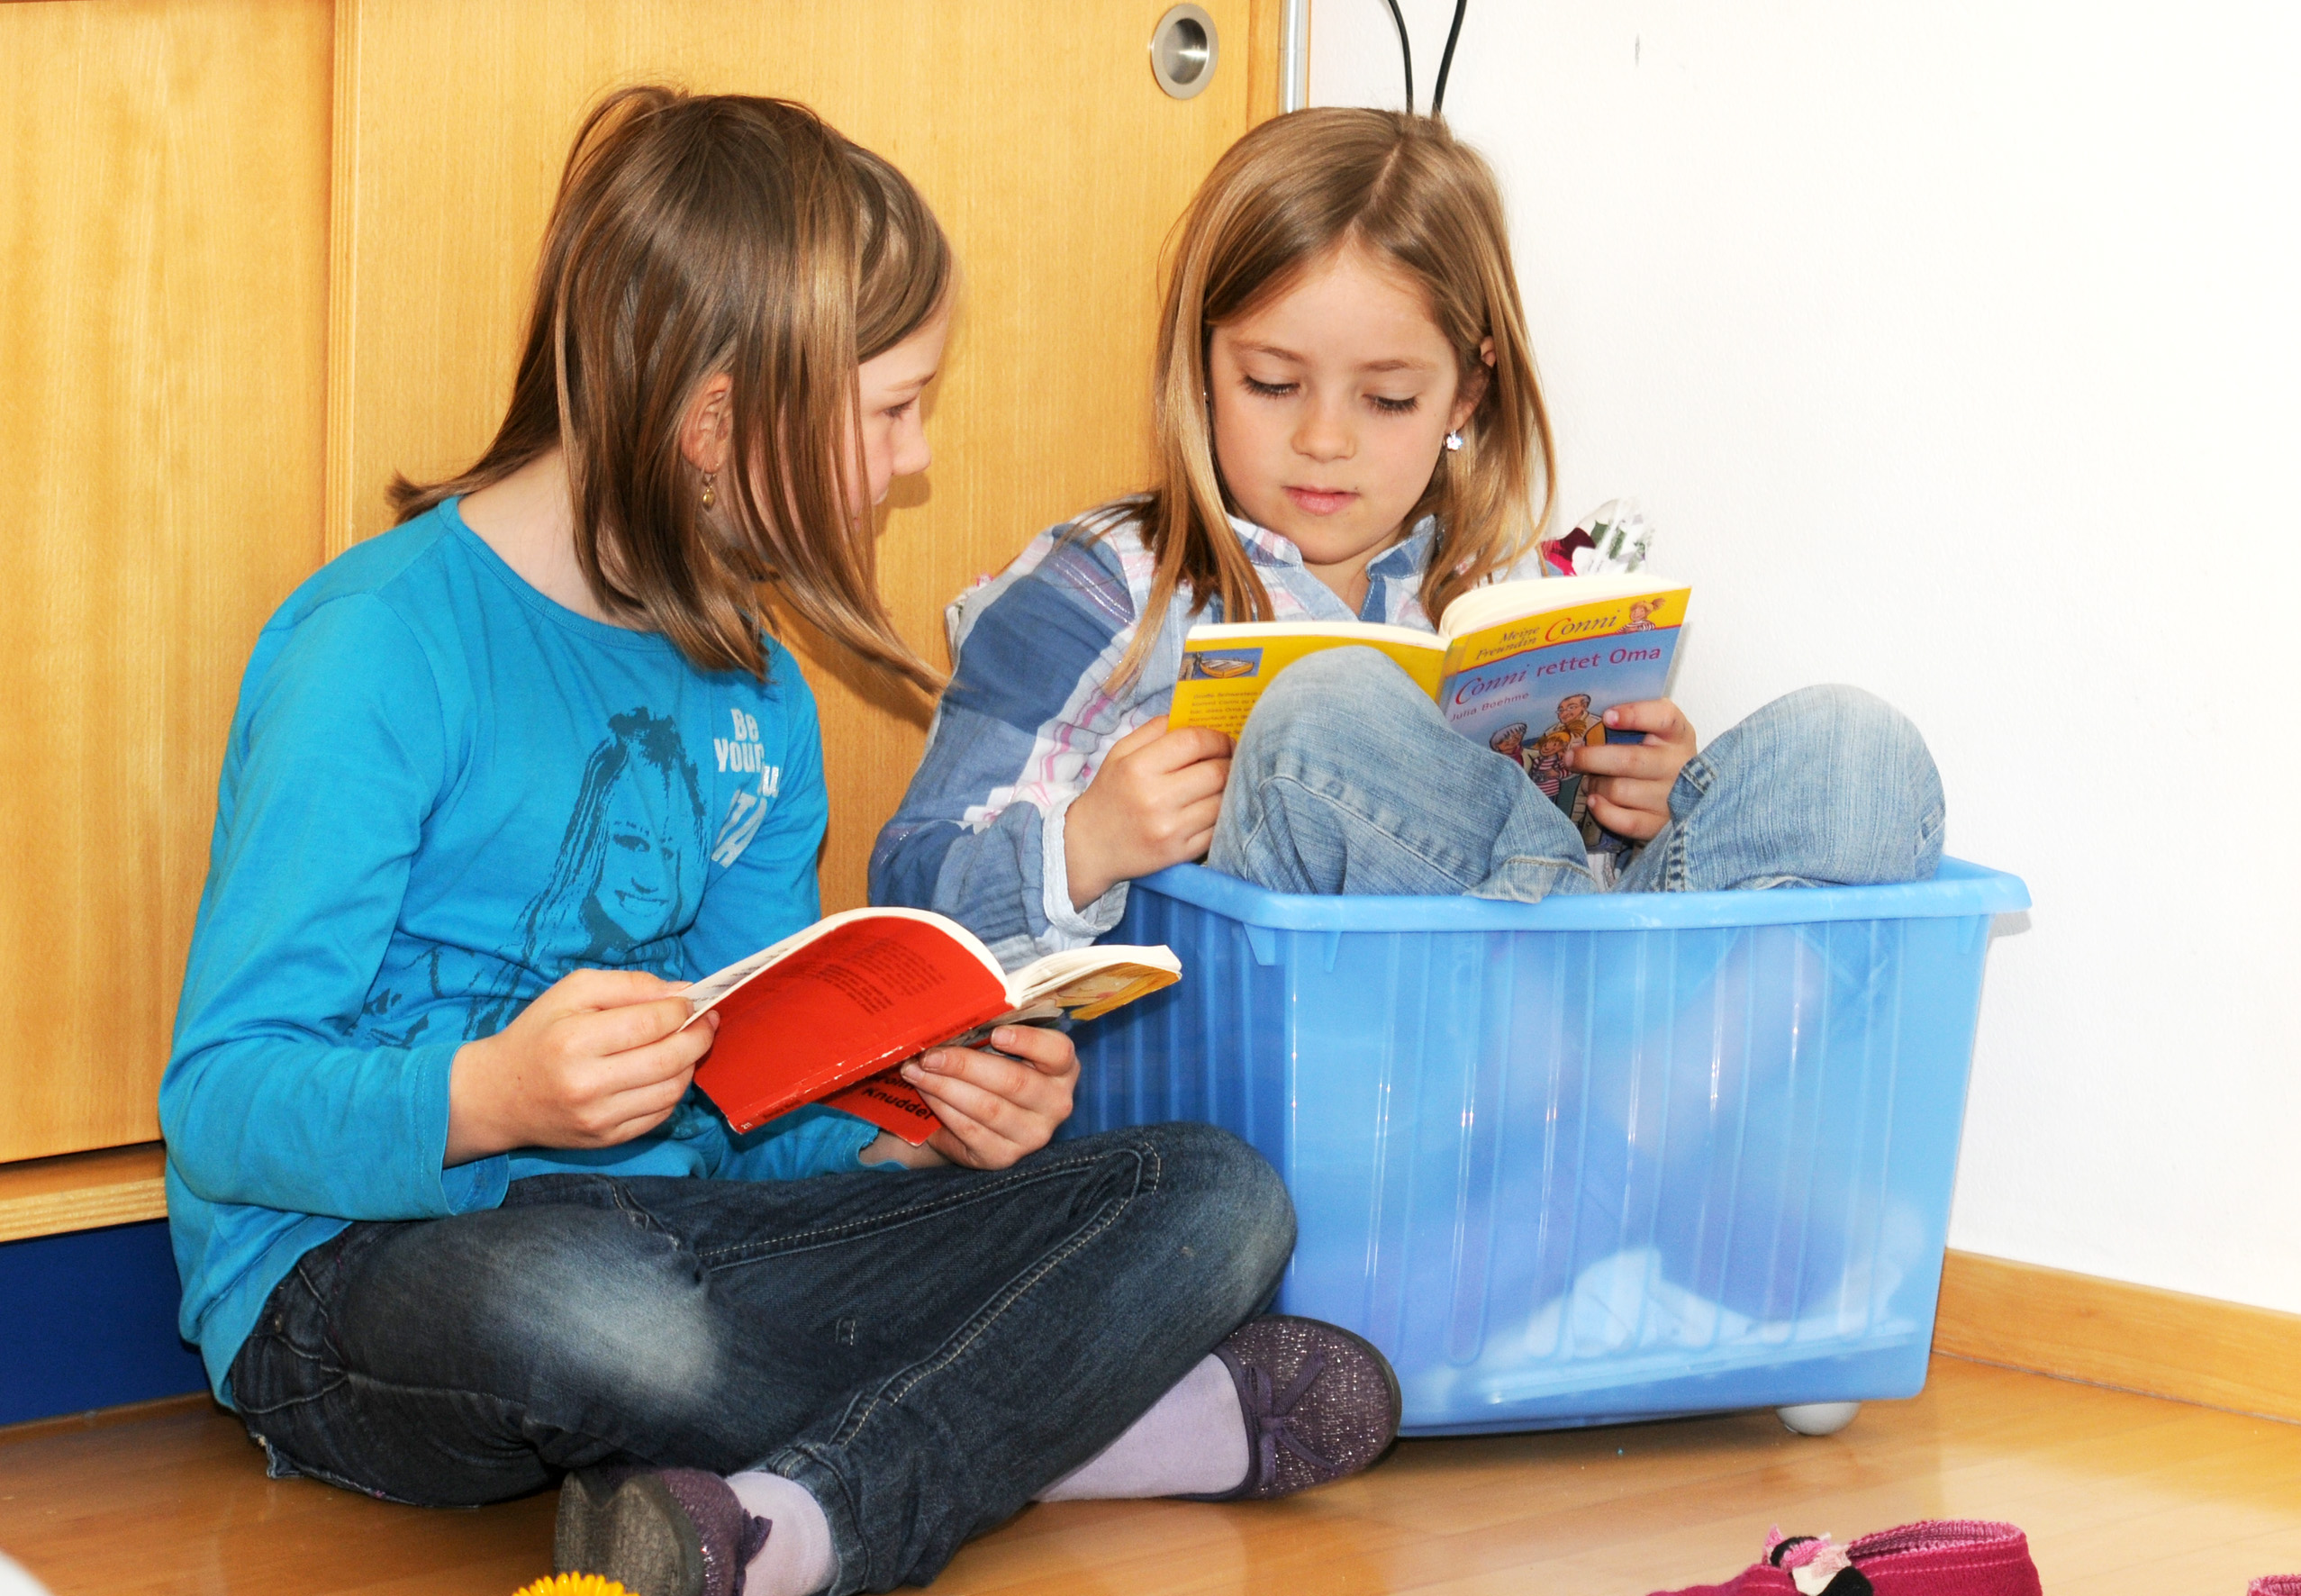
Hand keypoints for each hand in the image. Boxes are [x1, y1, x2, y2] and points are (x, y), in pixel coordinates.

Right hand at [445, 970, 716, 1165]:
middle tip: (707, 1022)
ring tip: (688, 1045)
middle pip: (668, 1059)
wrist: (500, 1095)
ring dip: (690, 1064)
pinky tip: (666, 1072)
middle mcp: (586, 1085)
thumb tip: (681, 992)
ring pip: (671, 1090)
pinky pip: (660, 1115)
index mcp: (573, 1041)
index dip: (681, 1010)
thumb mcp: (572, 992)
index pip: (649, 1023)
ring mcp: (598, 1118)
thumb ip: (628, 985)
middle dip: (699, 1036)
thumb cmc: (539, 1034)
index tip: (691, 1002)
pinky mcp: (607, 1140)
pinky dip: (673, 1090)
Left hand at [895, 1024, 1078, 1169]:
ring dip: (946, 1087)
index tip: (996, 1034)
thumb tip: (955, 1015)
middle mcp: (1056, 1103)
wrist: (980, 1121)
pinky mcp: (1004, 1156)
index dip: (1029, 1042)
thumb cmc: (992, 1071)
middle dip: (965, 1065)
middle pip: (1014, 1081)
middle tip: (930, 1055)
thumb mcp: (1001, 1051)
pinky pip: (970, 1130)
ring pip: (988, 1108)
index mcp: (1062, 1068)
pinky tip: (926, 1094)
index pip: (1058, 1052)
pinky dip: (943, 1109)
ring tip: (917, 1072)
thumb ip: (991, 1032)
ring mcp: (1033, 1134)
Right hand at [1063, 716, 1232, 908]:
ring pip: (1222, 802)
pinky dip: (1221, 816)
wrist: (1090, 846)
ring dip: (1229, 789)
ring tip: (1222, 784)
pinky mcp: (1178, 853)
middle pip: (1216, 772)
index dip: (1217, 738)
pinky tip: (1212, 809)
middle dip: (1230, 762)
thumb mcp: (1119, 753)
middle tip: (1230, 760)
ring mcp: (1169, 829)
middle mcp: (1154, 798)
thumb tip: (1194, 717)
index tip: (1223, 740)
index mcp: (1138, 768)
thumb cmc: (1109, 793)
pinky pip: (1217, 830)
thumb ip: (1155, 729)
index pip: (1194, 742)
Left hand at [1566, 699, 1697, 841]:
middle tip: (1570, 757)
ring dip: (1595, 785)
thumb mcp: (1654, 732)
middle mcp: (1678, 765)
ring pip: (1619, 790)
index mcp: (1678, 734)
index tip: (1607, 716)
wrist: (1680, 794)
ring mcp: (1671, 797)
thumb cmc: (1656, 755)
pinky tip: (1594, 801)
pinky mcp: (1661, 824)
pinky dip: (1603, 811)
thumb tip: (1583, 721)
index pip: (1664, 718)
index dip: (1635, 715)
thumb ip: (1628, 723)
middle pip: (1629, 760)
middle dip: (1591, 758)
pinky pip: (1625, 821)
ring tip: (1589, 781)